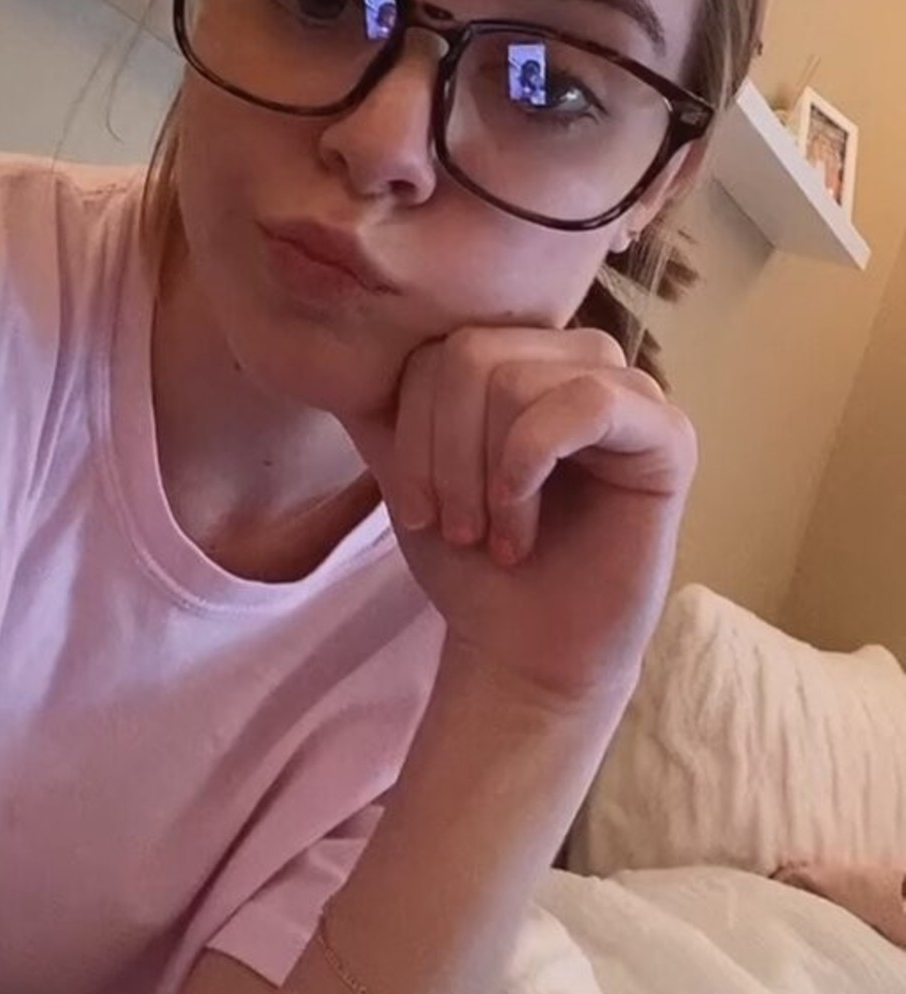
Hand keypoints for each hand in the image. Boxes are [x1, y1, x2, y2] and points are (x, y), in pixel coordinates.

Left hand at [349, 328, 696, 709]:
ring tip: (495, 535)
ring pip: (516, 379)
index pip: (436, 345)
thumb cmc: (471, 557)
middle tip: (459, 527)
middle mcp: (576, 357)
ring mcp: (629, 389)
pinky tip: (522, 524)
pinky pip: (587, 404)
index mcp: (520, 352)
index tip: (417, 508)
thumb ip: (378, 402)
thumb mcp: (408, 465)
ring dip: (485, 473)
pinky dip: (530, 465)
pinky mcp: (670, 434)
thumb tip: (323, 349)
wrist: (522, 649)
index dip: (411, 429)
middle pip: (471, 353)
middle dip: (445, 454)